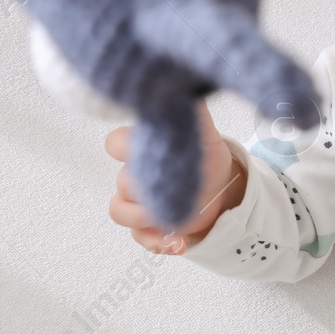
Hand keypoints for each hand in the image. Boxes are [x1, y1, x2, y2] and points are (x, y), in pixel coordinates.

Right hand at [105, 99, 243, 254]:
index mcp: (140, 147)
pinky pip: (139, 237)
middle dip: (148, 188)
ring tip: (178, 216)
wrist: (218, 186)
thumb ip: (194, 112)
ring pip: (120, 211)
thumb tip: (190, 92)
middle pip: (123, 182)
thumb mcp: (203, 131)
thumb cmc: (202, 155)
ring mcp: (135, 202)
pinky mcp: (144, 226)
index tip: (152, 151)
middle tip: (177, 187)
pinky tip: (179, 241)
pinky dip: (158, 241)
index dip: (127, 148)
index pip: (115, 143)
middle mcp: (133, 174)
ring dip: (147, 216)